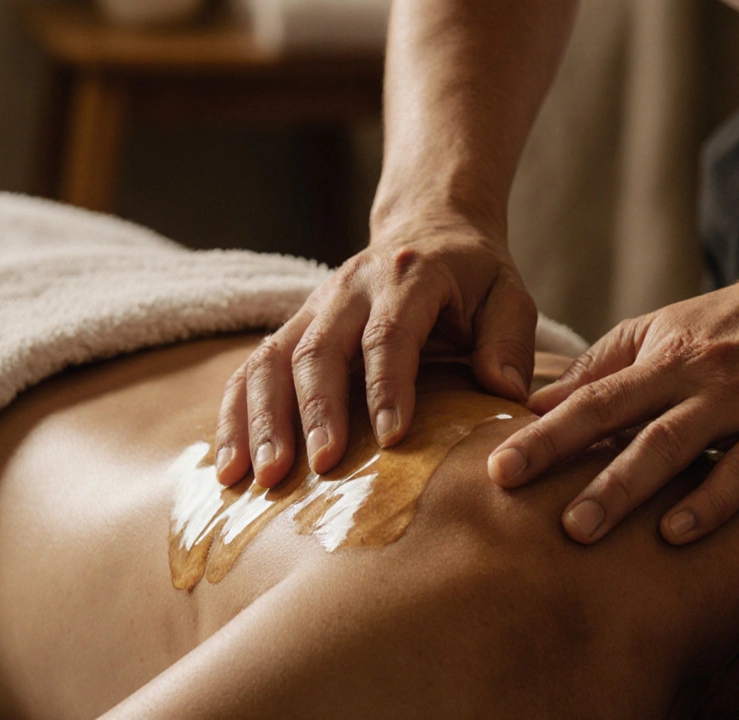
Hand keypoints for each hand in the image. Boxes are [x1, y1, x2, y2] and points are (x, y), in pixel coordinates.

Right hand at [215, 214, 537, 487]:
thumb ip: (509, 340)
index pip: (389, 334)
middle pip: (319, 350)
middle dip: (316, 412)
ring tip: (260, 480)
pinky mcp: (292, 328)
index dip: (388, 386)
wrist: (429, 228)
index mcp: (407, 277)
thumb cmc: (474, 276)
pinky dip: (235, 418)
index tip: (392, 440)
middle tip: (321, 468)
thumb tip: (505, 392)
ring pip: (271, 360)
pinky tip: (230, 470)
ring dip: (262, 421)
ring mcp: (313, 308)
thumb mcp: (509, 295)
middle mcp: (350, 289)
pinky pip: (250, 370)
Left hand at [487, 265, 738, 544]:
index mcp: (660, 356)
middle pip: (618, 417)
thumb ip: (605, 368)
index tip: (495, 468)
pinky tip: (676, 533)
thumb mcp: (666, 331)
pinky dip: (712, 499)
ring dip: (624, 485)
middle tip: (510, 492)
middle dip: (561, 456)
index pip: (589, 398)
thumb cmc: (735, 322)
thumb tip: (537, 404)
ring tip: (580, 528)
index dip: (541, 433)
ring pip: (674, 444)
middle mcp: (695, 376)